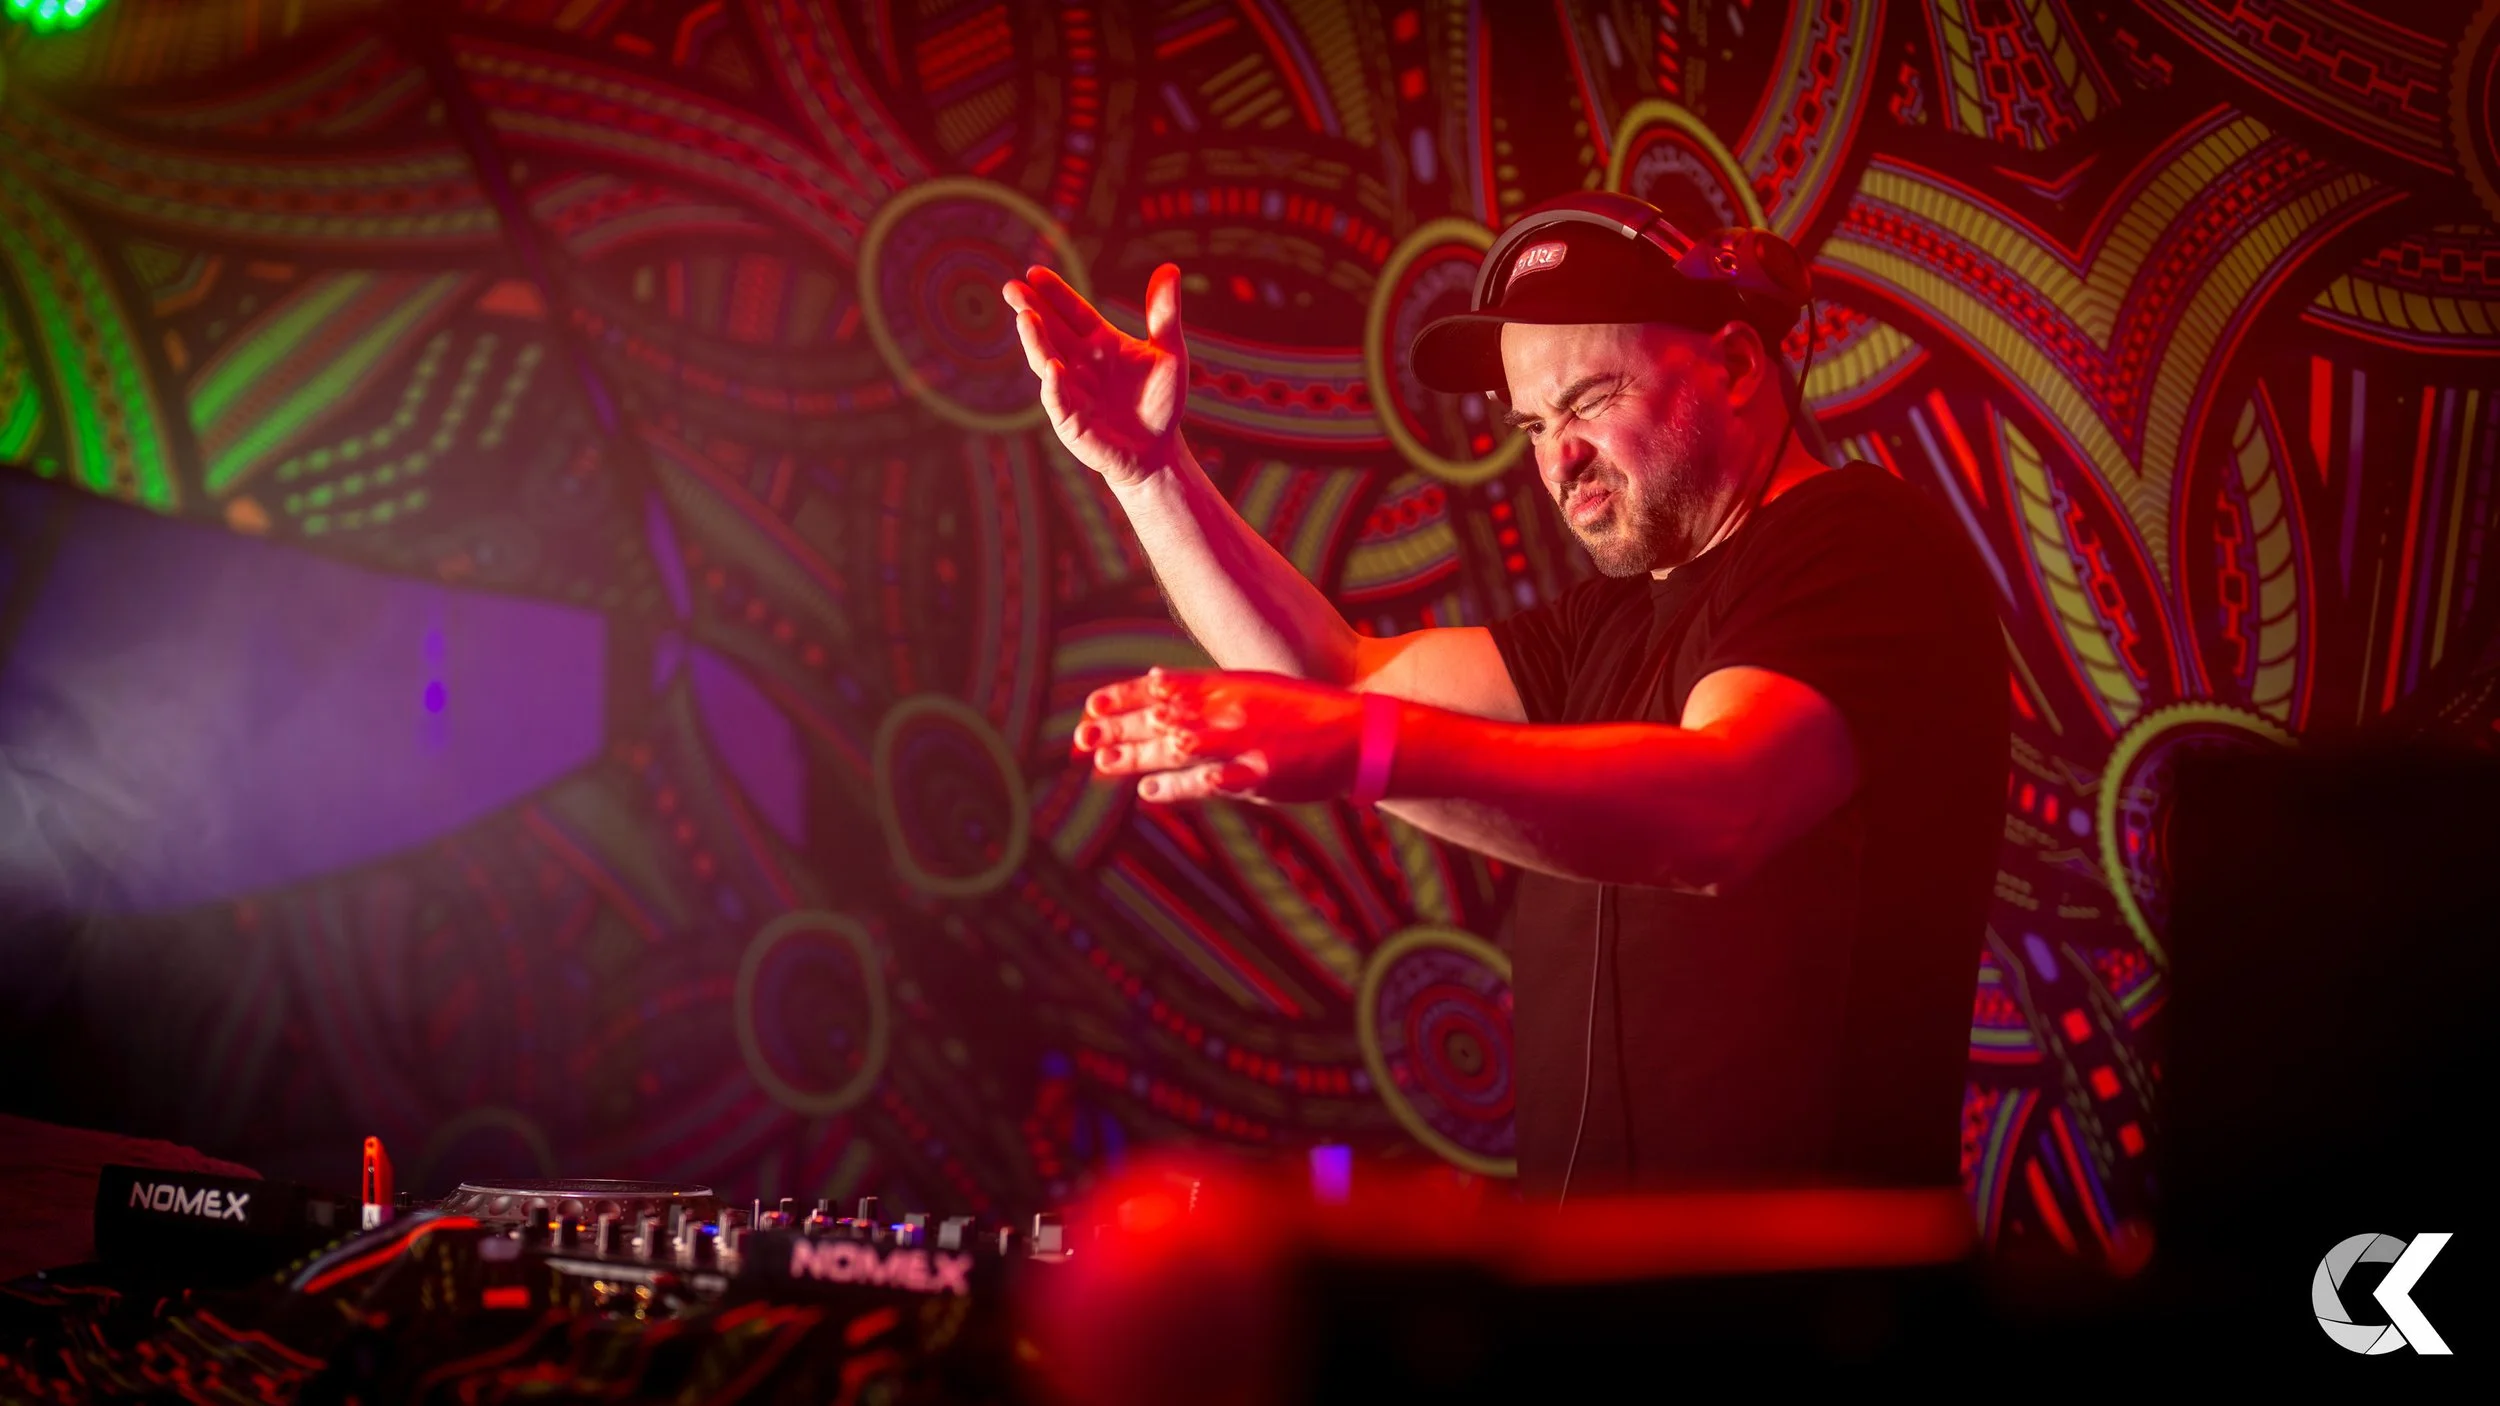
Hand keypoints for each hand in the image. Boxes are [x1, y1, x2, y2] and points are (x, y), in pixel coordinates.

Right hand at [1000, 263, 1188, 490]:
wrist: (1158, 451)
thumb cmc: (1161, 402)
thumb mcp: (1169, 353)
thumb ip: (1164, 314)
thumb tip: (1169, 267)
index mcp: (1098, 342)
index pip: (1071, 311)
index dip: (1054, 293)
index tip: (1034, 272)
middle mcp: (1078, 362)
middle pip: (1050, 330)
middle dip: (1030, 309)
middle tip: (1011, 287)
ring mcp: (1070, 390)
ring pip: (1046, 360)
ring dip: (1035, 341)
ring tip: (1024, 317)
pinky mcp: (1070, 421)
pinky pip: (1059, 400)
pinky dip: (1054, 385)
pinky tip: (1052, 367)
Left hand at [1075, 667, 1363, 804]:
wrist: (1359, 736)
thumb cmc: (1305, 712)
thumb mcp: (1253, 686)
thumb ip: (1202, 685)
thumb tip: (1154, 678)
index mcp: (1229, 686)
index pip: (1164, 687)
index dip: (1125, 697)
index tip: (1091, 706)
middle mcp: (1231, 710)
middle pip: (1163, 717)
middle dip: (1120, 728)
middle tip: (1081, 738)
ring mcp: (1244, 744)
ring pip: (1178, 748)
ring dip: (1137, 756)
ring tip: (1102, 763)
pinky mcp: (1259, 777)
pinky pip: (1209, 782)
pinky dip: (1177, 786)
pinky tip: (1148, 790)